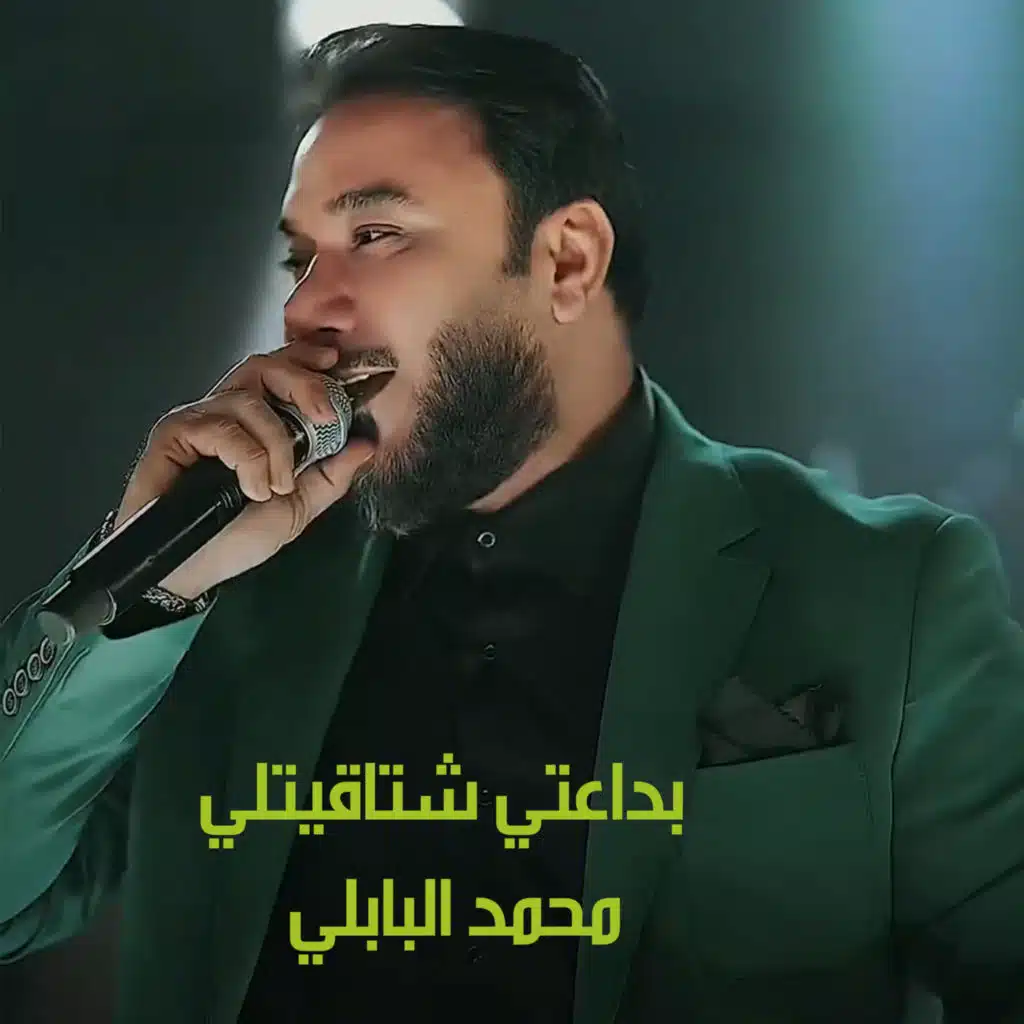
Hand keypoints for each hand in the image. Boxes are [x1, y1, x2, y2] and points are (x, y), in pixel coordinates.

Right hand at [114, 341, 375, 597]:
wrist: (193, 567)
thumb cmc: (238, 535)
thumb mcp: (299, 506)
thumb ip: (333, 474)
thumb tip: (367, 442)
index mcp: (256, 422)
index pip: (278, 372)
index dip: (305, 359)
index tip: (334, 361)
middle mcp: (225, 412)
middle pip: (263, 368)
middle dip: (302, 384)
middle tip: (326, 415)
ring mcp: (198, 420)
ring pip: (247, 399)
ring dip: (276, 443)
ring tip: (278, 485)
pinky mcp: (173, 434)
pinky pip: (221, 428)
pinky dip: (248, 458)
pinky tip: (253, 488)